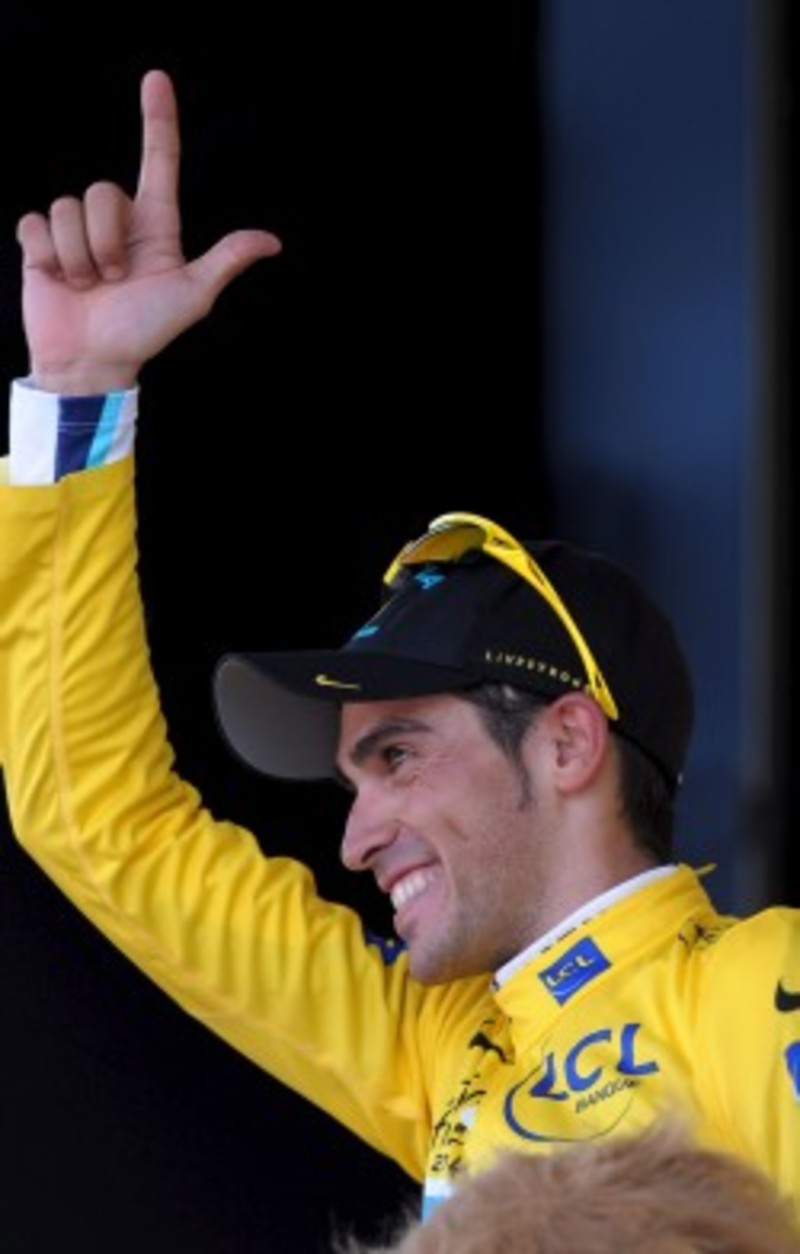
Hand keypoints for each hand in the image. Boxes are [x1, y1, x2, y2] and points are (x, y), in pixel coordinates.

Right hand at [16, 69, 282, 394]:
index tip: (157, 79)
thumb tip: (272, 241)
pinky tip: (59, 280)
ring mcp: (77, 231)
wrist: (93, 362)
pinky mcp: (41, 243)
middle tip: (115, 281)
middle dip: (107, 241)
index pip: (158, 161)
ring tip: (89, 287)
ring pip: (68, 208)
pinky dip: (47, 254)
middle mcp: (116, 222)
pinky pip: (36, 222)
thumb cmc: (144, 332)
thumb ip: (225, 262)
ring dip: (80, 256)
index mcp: (155, 226)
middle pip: (103, 191)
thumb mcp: (192, 296)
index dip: (158, 120)